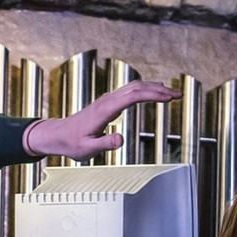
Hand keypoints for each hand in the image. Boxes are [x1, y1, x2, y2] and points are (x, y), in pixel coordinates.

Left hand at [23, 80, 179, 159]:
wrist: (58, 135)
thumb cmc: (72, 143)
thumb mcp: (88, 149)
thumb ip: (105, 144)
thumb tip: (121, 140)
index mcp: (105, 110)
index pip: (133, 96)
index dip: (153, 95)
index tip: (169, 97)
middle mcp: (107, 101)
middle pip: (137, 87)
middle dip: (159, 89)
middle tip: (178, 94)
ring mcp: (107, 100)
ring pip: (134, 87)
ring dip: (153, 87)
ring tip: (171, 93)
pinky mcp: (108, 103)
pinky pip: (129, 91)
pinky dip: (145, 90)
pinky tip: (153, 93)